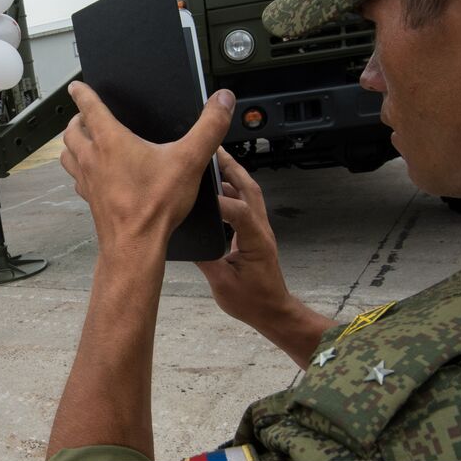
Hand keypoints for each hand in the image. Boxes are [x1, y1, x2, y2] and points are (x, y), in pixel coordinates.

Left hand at [61, 81, 233, 254]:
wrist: (135, 246)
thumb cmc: (155, 206)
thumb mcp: (190, 160)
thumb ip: (209, 127)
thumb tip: (222, 101)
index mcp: (111, 141)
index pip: (89, 107)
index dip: (82, 92)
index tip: (77, 86)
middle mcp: (93, 158)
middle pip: (72, 130)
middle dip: (77, 118)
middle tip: (85, 114)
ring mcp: (87, 180)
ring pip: (68, 154)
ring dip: (73, 144)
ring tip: (83, 140)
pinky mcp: (90, 199)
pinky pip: (77, 179)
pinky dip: (80, 170)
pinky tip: (93, 175)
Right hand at [195, 149, 291, 324]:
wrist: (273, 311)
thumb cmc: (252, 302)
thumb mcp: (222, 283)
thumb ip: (205, 259)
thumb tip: (186, 239)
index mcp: (256, 241)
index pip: (237, 210)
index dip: (217, 199)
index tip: (195, 190)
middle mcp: (261, 230)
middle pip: (248, 188)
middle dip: (230, 166)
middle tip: (211, 149)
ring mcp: (260, 230)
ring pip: (249, 193)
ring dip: (233, 174)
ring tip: (212, 161)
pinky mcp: (255, 234)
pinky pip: (245, 204)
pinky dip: (232, 190)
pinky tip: (215, 189)